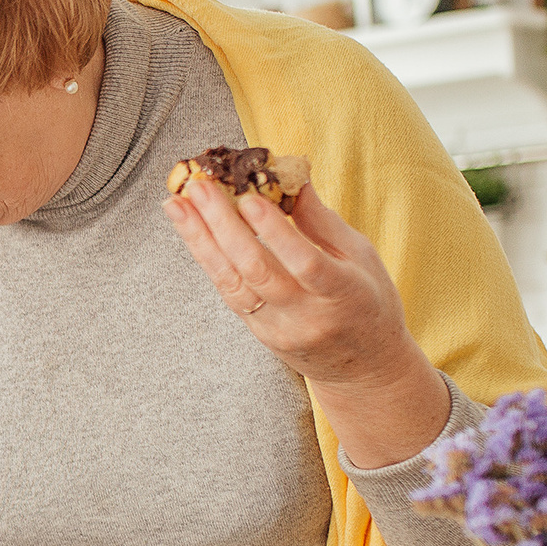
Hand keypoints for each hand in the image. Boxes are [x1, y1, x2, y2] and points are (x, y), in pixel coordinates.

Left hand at [162, 176, 449, 468]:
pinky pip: (229, 292)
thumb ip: (321, 221)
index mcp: (344, 293)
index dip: (274, 232)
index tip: (248, 197)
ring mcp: (279, 329)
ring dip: (200, 240)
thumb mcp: (361, 257)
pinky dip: (208, 257)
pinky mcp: (260, 334)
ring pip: (232, 283)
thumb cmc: (369, 301)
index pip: (304, 263)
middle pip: (256, 270)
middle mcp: (307, 316)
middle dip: (222, 225)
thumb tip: (289, 175)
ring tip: (177, 204)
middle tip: (198, 186)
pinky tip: (190, 229)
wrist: (364, 371)